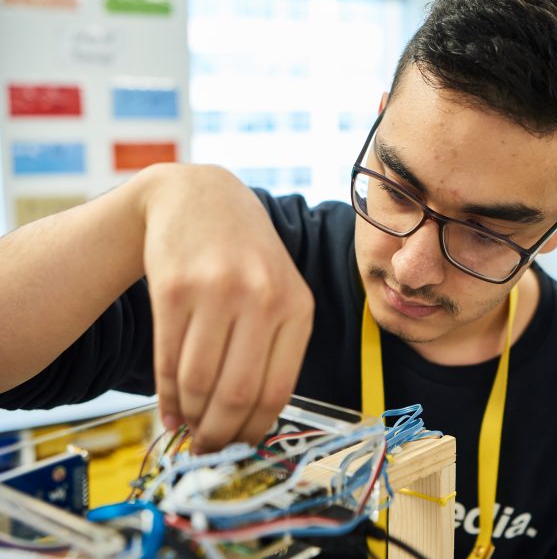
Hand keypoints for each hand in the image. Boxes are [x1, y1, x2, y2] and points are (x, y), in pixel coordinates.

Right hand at [140, 164, 313, 451]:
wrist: (199, 198)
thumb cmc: (243, 256)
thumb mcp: (278, 290)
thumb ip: (271, 349)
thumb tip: (246, 424)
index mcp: (298, 306)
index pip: (278, 390)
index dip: (253, 431)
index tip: (238, 450)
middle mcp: (263, 297)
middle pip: (238, 393)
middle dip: (218, 435)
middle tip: (206, 450)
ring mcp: (217, 290)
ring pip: (199, 382)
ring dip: (189, 417)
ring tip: (186, 426)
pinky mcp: (175, 287)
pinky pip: (169, 359)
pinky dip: (165, 395)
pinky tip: (167, 408)